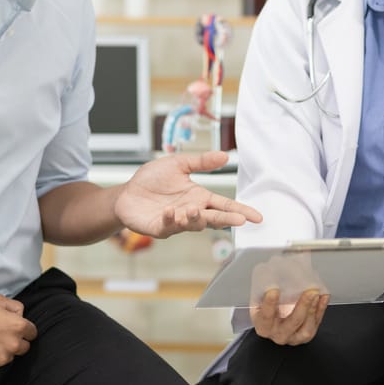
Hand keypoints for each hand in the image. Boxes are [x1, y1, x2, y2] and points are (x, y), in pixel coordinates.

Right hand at [0, 294, 37, 374]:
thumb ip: (16, 308)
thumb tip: (22, 317)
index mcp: (18, 327)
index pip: (32, 333)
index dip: (24, 329)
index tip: (14, 328)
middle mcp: (12, 345)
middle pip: (23, 348)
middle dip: (15, 342)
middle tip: (0, 335)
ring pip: (8, 358)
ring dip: (2, 352)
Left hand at [114, 151, 261, 237]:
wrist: (127, 193)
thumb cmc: (152, 180)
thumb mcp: (178, 164)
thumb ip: (201, 162)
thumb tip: (224, 156)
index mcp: (199, 197)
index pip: (224, 205)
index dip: (240, 210)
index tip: (256, 217)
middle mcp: (191, 211)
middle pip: (214, 218)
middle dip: (227, 219)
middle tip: (239, 220)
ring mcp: (177, 222)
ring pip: (193, 224)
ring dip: (195, 218)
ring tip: (193, 210)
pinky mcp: (160, 228)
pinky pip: (169, 226)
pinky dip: (170, 219)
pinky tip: (170, 211)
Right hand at [250, 289, 328, 345]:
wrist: (274, 323)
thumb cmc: (267, 309)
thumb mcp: (260, 302)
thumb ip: (265, 293)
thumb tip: (275, 272)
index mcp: (263, 326)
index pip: (266, 316)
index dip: (270, 304)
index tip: (274, 290)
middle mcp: (278, 335)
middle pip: (292, 323)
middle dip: (302, 306)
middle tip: (310, 291)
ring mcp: (294, 338)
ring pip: (306, 328)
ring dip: (313, 309)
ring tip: (316, 294)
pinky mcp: (306, 336)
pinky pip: (316, 324)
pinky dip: (321, 309)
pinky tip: (323, 297)